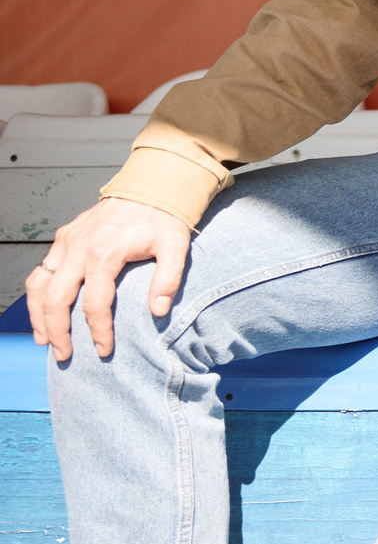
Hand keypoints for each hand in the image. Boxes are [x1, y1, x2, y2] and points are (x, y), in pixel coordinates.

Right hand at [27, 198, 192, 361]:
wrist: (150, 187)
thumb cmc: (163, 219)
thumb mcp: (175, 248)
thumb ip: (167, 281)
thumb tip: (158, 312)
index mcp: (104, 254)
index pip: (95, 305)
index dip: (98, 331)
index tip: (104, 350)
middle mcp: (78, 249)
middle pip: (57, 300)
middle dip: (59, 332)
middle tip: (65, 356)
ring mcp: (66, 243)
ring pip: (39, 286)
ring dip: (39, 316)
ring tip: (44, 341)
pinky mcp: (63, 238)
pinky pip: (40, 271)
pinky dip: (36, 294)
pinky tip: (40, 312)